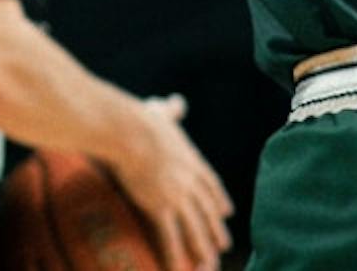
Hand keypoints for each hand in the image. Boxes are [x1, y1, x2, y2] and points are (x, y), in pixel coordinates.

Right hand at [113, 95, 233, 270]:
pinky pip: (169, 237)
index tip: (227, 212)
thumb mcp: (163, 114)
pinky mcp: (159, 206)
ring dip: (203, 247)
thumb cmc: (141, 119)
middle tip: (224, 244)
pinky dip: (174, 255)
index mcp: (191, 159)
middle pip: (208, 210)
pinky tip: (177, 268)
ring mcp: (177, 195)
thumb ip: (172, 110)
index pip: (211, 184)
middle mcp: (189, 180)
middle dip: (216, 228)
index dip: (219, 199)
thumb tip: (178, 102)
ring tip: (210, 262)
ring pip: (195, 227)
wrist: (128, 131)